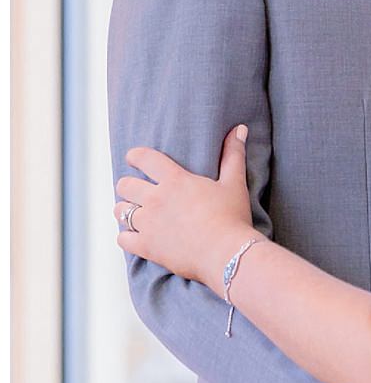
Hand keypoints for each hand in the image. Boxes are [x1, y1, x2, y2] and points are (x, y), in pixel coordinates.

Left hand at [115, 127, 256, 287]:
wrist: (227, 253)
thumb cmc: (232, 218)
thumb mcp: (235, 183)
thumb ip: (233, 154)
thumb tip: (239, 129)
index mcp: (175, 181)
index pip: (144, 158)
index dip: (135, 156)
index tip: (134, 158)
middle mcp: (155, 199)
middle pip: (125, 185)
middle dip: (128, 185)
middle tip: (137, 189)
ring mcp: (148, 224)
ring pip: (119, 210)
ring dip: (125, 209)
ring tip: (135, 212)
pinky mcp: (146, 246)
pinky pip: (122, 238)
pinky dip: (126, 236)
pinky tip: (136, 235)